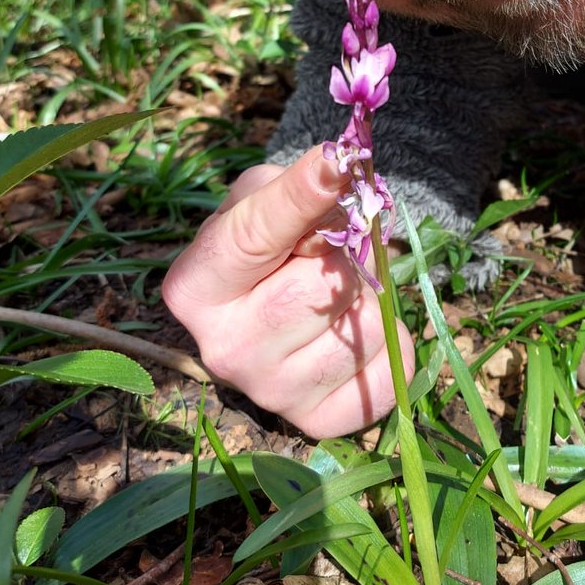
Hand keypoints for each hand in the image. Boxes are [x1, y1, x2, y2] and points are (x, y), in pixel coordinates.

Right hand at [162, 146, 413, 437]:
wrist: (274, 294)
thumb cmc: (265, 237)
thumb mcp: (260, 198)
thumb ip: (292, 188)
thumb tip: (335, 169)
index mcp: (194, 289)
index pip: (254, 237)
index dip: (300, 197)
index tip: (335, 163)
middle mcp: (223, 350)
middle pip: (318, 288)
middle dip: (343, 257)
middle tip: (334, 250)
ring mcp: (270, 393)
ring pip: (361, 329)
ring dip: (371, 300)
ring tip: (341, 295)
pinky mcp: (316, 421)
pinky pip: (385, 377)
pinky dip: (390, 347)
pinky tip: (358, 334)